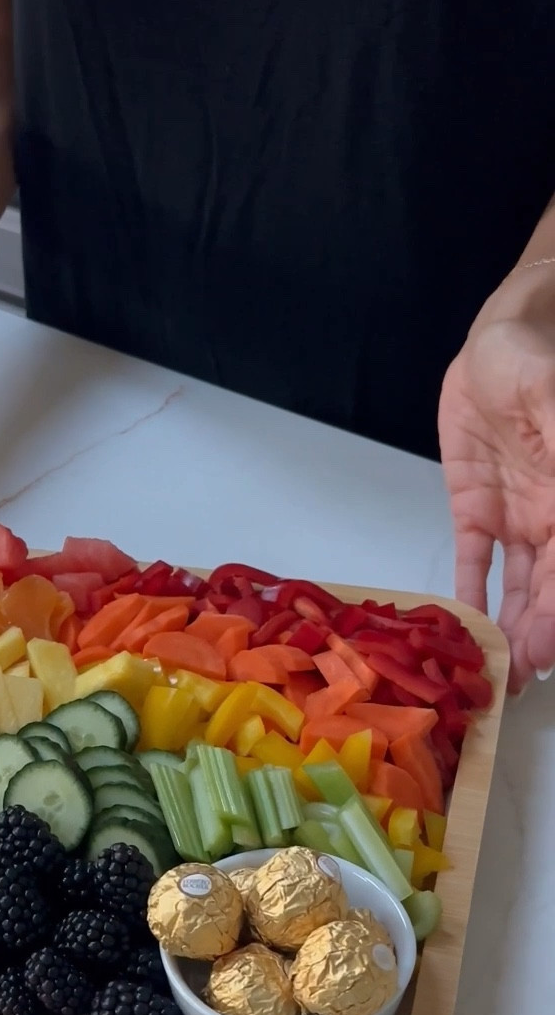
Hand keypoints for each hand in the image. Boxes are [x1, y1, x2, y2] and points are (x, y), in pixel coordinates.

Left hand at [439, 263, 554, 690]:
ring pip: (517, 583)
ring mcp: (518, 513)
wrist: (501, 335)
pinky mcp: (478, 505)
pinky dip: (473, 591)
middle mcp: (553, 514)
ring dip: (511, 624)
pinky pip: (478, 558)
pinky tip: (468, 624)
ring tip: (502, 668)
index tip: (547, 653)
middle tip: (521, 678)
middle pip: (548, 587)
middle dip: (538, 633)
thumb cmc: (537, 362)